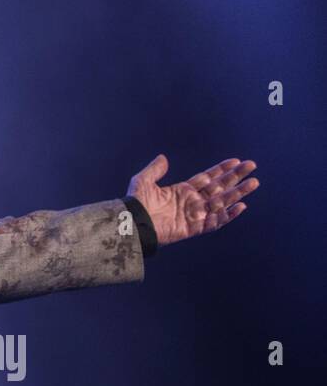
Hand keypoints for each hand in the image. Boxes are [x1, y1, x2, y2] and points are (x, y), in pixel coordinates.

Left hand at [127, 154, 257, 246]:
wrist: (132, 224)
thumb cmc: (136, 203)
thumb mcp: (143, 181)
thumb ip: (155, 169)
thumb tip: (164, 157)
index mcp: (182, 190)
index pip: (207, 178)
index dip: (221, 169)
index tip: (236, 161)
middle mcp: (192, 201)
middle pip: (219, 187)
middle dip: (236, 177)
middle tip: (252, 166)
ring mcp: (194, 214)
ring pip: (221, 203)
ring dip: (238, 193)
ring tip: (253, 183)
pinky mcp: (194, 228)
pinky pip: (215, 222)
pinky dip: (227, 215)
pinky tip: (240, 206)